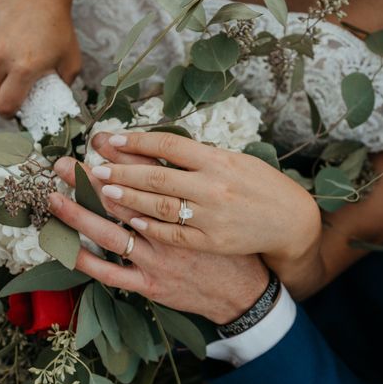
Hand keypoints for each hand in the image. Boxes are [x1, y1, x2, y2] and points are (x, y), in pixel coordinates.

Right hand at [0, 0, 82, 116]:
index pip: (4, 105)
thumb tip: (56, 103)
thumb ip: (63, 86)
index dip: (7, 114)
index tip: (11, 112)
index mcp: (24, 69)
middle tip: (10, 89)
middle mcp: (0, 57)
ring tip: (3, 70)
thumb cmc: (58, 28)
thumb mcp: (71, 62)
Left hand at [50, 157, 268, 324]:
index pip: (151, 169)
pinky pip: (112, 273)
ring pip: (112, 231)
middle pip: (122, 196)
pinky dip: (88, 260)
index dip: (122, 153)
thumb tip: (161, 152)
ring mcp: (160, 258)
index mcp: (192, 200)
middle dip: (91, 177)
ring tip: (56, 196)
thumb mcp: (221, 198)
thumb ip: (192, 178)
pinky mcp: (152, 284)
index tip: (99, 141)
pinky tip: (65, 248)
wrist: (248, 287)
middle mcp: (171, 227)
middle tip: (63, 162)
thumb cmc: (233, 238)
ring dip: (81, 212)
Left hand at [87, 132, 322, 272]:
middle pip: (156, 177)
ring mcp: (210, 218)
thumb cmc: (263, 186)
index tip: (110, 140)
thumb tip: (164, 146)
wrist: (290, 222)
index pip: (168, 146)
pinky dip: (149, 227)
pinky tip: (129, 220)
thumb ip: (201, 155)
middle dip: (120, 172)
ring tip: (101, 191)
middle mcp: (212, 188)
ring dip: (126, 199)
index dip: (136, 142)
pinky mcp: (210, 243)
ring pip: (158, 207)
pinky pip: (173, 235)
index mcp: (218, 161)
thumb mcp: (237, 160)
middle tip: (92, 168)